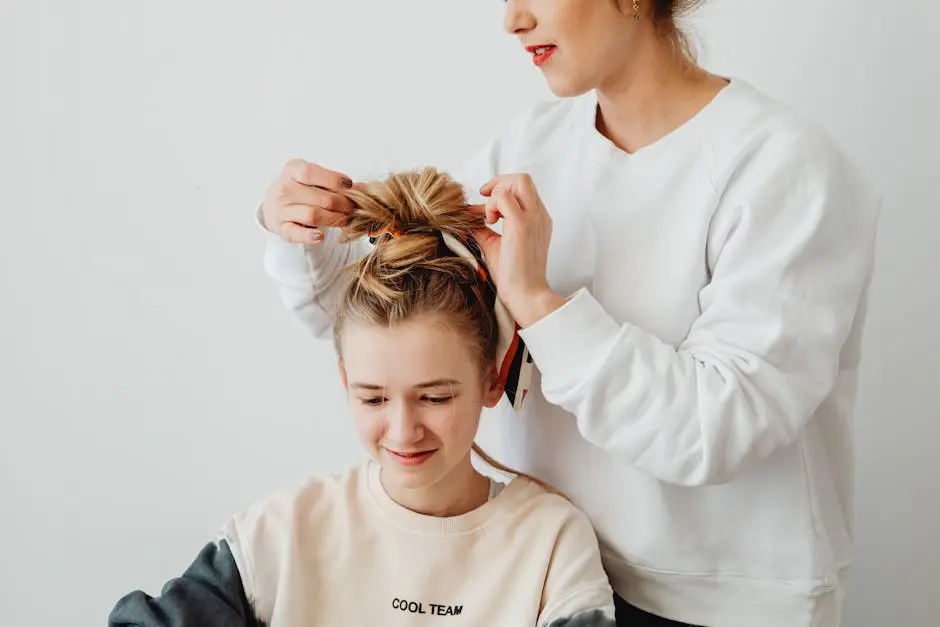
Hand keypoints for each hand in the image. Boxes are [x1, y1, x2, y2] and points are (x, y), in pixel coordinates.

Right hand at [260, 159, 355, 243]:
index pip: (311, 173)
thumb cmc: (300, 189)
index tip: (349, 185)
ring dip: (334, 219)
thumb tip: (364, 188)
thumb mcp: (314, 180)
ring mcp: (280, 209)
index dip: (333, 179)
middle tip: (354, 208)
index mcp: (292, 170)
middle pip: (320, 197)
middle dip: (342, 204)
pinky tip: (320, 236)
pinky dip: (309, 236)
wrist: (274, 206)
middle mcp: (283, 188)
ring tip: (345, 220)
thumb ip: (335, 183)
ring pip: (312, 215)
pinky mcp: (281, 228)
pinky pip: (296, 233)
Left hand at [471, 174, 566, 327]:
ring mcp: (533, 219)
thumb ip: (484, 228)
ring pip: (518, 182)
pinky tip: (489, 222)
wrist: (526, 295)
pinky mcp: (522, 225)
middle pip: (523, 179)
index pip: (523, 188)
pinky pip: (505, 198)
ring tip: (490, 217)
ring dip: (497, 194)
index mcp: (538, 219)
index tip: (486, 200)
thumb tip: (466, 215)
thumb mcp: (495, 244)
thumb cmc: (513, 275)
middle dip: (500, 183)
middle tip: (486, 200)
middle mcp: (539, 215)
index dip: (502, 188)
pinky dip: (492, 205)